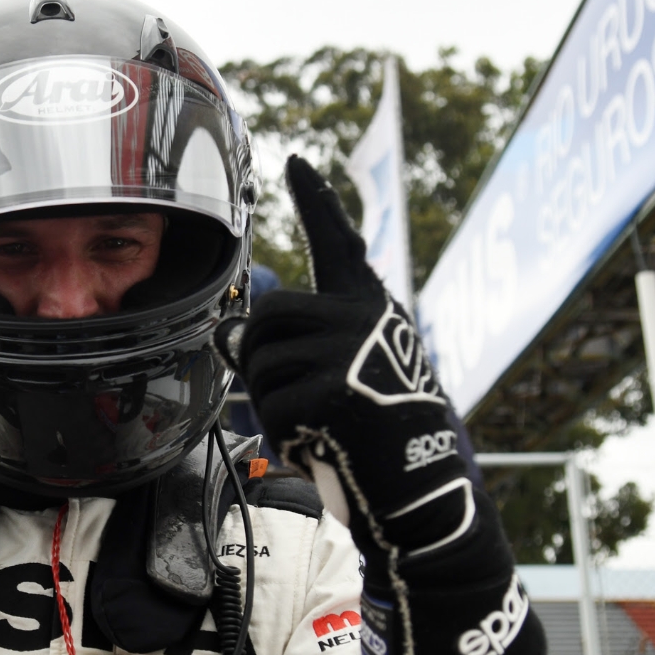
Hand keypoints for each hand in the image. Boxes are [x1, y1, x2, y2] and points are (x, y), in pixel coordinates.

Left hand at [221, 158, 544, 654]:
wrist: (423, 492)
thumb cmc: (379, 436)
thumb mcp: (349, 376)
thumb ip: (301, 348)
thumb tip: (232, 338)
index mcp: (370, 307)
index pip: (338, 242)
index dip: (315, 201)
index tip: (295, 162)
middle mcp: (364, 316)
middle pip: (266, 317)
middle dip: (259, 362)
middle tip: (291, 398)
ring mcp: (351, 350)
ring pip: (260, 366)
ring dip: (271, 406)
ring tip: (316, 426)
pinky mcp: (335, 390)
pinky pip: (272, 409)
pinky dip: (284, 438)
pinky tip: (322, 446)